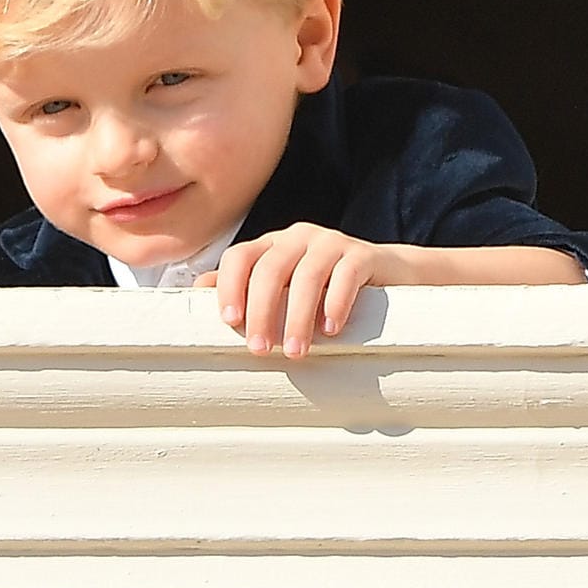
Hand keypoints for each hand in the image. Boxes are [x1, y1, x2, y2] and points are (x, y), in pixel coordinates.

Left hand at [194, 223, 408, 357]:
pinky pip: (346, 276)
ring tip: (295, 351)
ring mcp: (331, 241)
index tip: (229, 322)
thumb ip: (245, 286)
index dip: (229, 287)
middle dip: (262, 311)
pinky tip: (330, 330)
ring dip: (297, 317)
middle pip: (270, 269)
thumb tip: (197, 291)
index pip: (239, 257)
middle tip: (260, 349)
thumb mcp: (284, 286)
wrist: (389, 274)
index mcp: (272, 244)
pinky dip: (335, 304)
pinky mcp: (363, 254)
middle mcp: (297, 237)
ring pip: (307, 276)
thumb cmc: (325, 286)